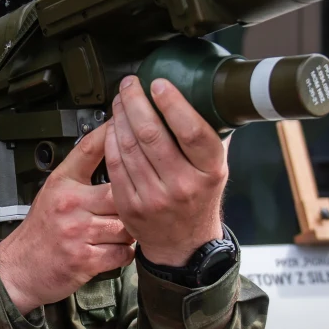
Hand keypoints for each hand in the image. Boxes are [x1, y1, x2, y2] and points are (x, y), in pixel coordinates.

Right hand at [0, 124, 135, 314]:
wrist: (19, 268)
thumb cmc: (40, 231)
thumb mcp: (53, 192)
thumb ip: (79, 174)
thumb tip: (111, 150)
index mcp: (62, 184)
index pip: (89, 149)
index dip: (111, 134)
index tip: (126, 123)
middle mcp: (70, 204)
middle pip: (120, 191)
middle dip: (133, 200)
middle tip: (137, 204)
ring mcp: (77, 232)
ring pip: (126, 224)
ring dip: (130, 230)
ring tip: (123, 230)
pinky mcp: (85, 259)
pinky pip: (122, 252)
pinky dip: (125, 252)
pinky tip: (117, 248)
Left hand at [105, 75, 228, 266]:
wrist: (183, 244)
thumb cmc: (199, 199)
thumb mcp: (217, 169)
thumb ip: (211, 137)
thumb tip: (207, 97)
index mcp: (209, 171)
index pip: (192, 131)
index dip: (173, 103)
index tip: (159, 84)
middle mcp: (183, 185)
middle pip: (152, 134)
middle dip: (136, 102)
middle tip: (130, 86)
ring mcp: (155, 197)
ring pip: (130, 146)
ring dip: (120, 117)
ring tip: (121, 101)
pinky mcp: (131, 205)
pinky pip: (115, 164)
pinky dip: (111, 140)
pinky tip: (113, 126)